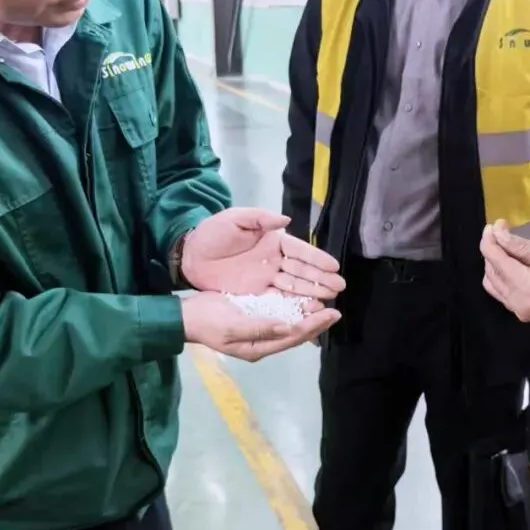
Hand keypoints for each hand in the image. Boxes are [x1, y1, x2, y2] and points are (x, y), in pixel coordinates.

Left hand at [180, 209, 344, 301]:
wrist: (190, 255)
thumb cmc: (212, 233)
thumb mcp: (234, 219)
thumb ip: (259, 218)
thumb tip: (285, 220)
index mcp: (273, 241)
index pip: (300, 251)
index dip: (317, 258)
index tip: (334, 266)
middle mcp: (274, 261)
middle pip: (302, 271)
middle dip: (321, 279)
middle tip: (339, 287)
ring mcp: (267, 278)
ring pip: (294, 287)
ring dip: (312, 294)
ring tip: (329, 301)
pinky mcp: (257, 293)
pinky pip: (279, 300)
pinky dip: (294, 305)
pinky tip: (308, 311)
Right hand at [181, 292, 340, 361]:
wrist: (186, 316)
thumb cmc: (207, 322)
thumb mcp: (232, 327)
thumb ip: (260, 327)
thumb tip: (288, 327)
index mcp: (258, 347)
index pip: (292, 337)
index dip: (313, 326)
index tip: (331, 314)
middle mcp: (263, 340)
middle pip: (295, 333)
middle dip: (315, 323)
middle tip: (336, 311)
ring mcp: (259, 329)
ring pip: (289, 323)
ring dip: (307, 315)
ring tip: (325, 305)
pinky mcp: (254, 316)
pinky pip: (279, 314)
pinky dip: (293, 307)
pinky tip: (303, 299)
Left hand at [480, 221, 529, 321]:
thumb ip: (520, 246)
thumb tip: (496, 232)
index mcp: (525, 290)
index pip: (496, 262)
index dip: (491, 240)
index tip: (495, 223)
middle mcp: (516, 304)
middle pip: (491, 273)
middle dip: (492, 250)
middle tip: (502, 230)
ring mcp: (519, 310)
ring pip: (493, 284)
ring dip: (495, 264)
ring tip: (507, 246)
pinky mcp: (524, 311)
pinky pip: (503, 292)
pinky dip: (503, 275)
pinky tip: (513, 262)